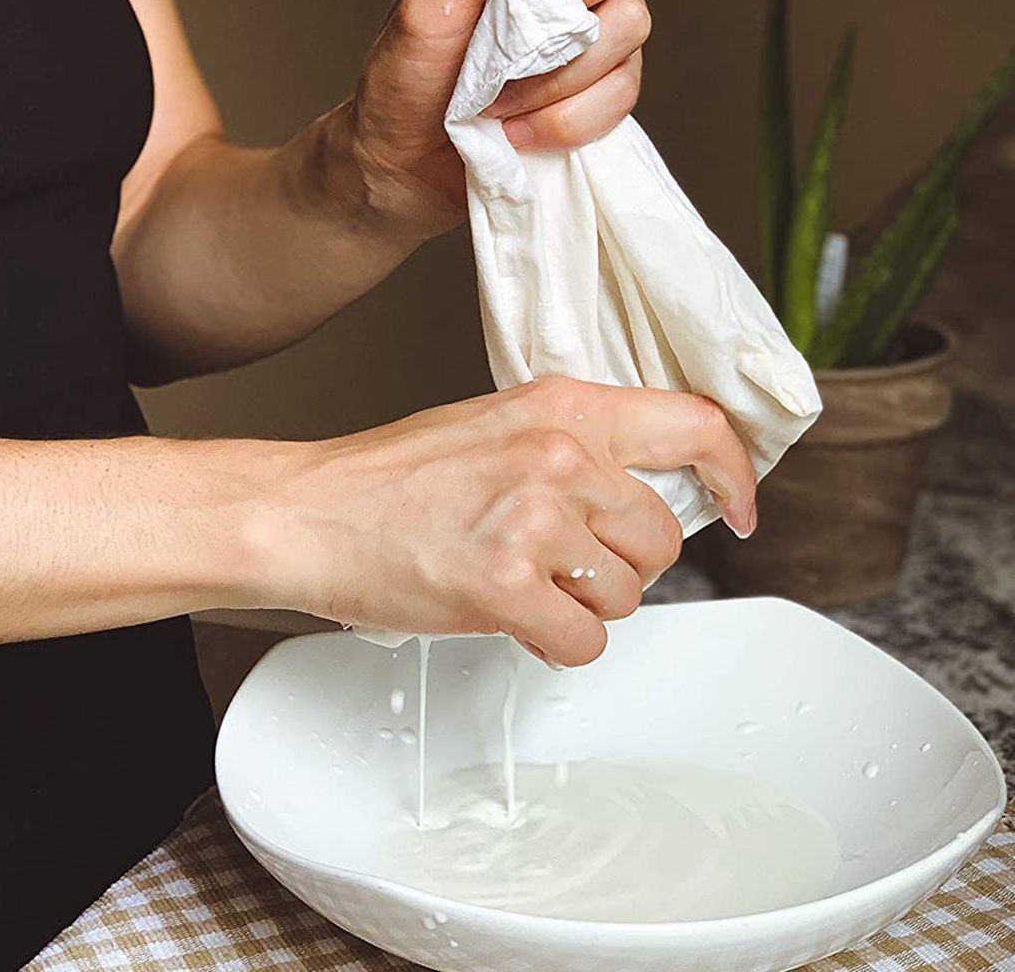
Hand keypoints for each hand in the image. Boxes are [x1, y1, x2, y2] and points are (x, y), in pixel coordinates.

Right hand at [272, 378, 755, 666]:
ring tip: (523, 583)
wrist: (307, 513)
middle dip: (623, 563)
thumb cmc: (388, 478)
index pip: (693, 424)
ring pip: (627, 594)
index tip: (741, 506)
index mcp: (560, 406)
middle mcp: (557, 455)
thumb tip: (636, 490)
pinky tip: (513, 617)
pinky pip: (586, 640)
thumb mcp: (492, 427)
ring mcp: (533, 519)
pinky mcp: (506, 585)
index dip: (734, 472)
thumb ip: (570, 447)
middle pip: (662, 536)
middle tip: (566, 562)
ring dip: (585, 604)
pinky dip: (557, 643)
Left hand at [343, 0, 671, 239]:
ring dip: (554, 71)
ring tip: (495, 93)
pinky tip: (518, 127)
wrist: (402, 169)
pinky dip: (563, 118)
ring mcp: (597, 26)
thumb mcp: (425, 3)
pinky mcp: (605, 90)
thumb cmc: (403, 79)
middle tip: (518, 21)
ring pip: (631, 19)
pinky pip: (623, 91)